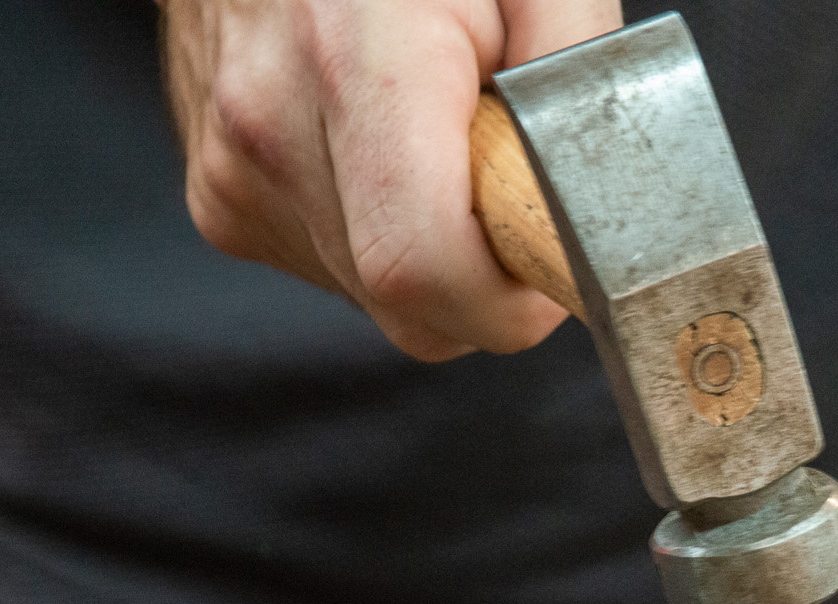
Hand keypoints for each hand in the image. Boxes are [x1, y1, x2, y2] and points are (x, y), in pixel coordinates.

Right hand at [160, 0, 619, 359]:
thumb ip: (580, 72)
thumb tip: (613, 197)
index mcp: (353, 62)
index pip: (426, 270)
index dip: (509, 300)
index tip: (553, 258)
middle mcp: (272, 129)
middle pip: (414, 308)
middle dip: (487, 277)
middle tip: (507, 179)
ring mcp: (235, 174)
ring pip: (379, 300)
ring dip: (436, 251)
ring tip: (438, 140)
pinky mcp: (224, 199)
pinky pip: (337, 269)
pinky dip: (384, 234)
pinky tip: (388, 149)